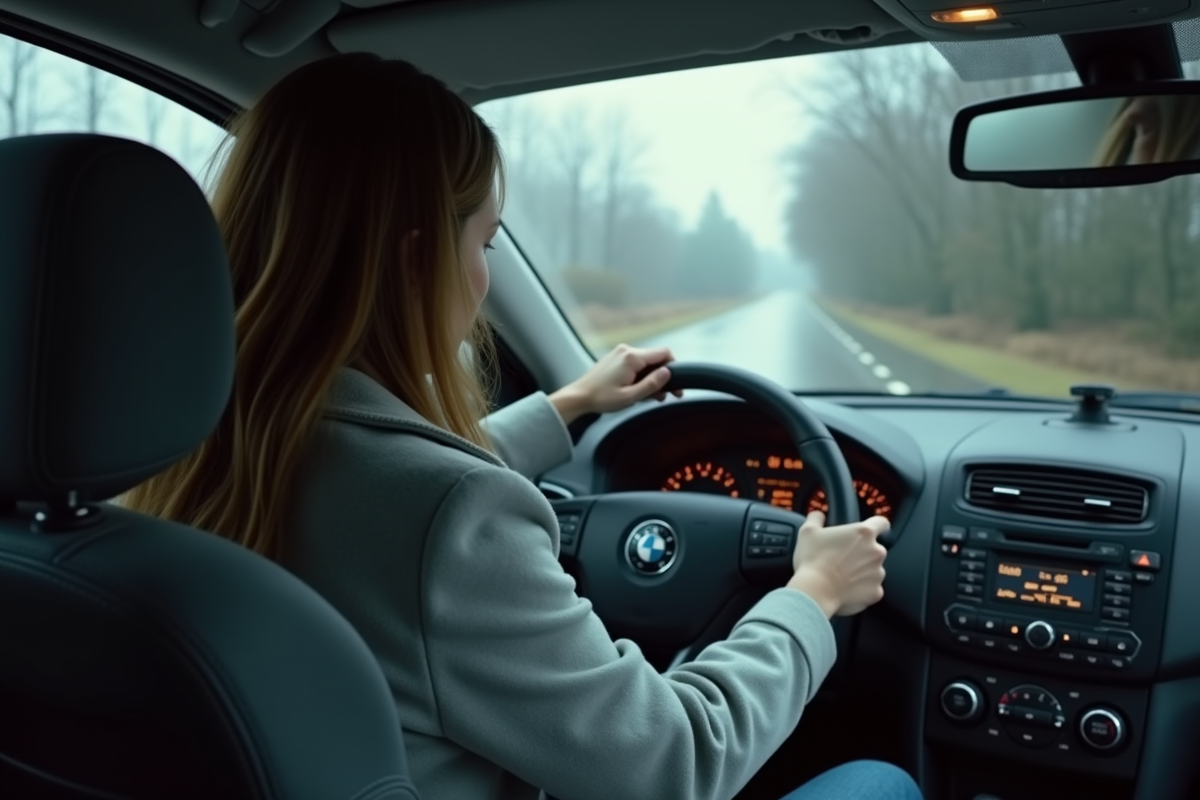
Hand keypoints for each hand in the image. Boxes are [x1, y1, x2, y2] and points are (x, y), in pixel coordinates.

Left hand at [549, 344, 682, 424]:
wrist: (579, 396)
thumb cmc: (602, 398)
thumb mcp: (630, 397)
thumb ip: (651, 384)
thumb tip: (667, 373)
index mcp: (632, 357)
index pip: (664, 353)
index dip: (674, 368)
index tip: (675, 385)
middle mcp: (627, 350)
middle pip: (655, 358)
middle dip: (662, 376)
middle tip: (664, 395)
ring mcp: (620, 352)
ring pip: (646, 361)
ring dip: (651, 377)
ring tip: (650, 396)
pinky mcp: (615, 358)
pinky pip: (635, 363)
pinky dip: (641, 374)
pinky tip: (638, 389)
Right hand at [785, 511, 888, 618]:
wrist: (815, 591)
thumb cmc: (813, 560)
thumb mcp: (808, 531)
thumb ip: (817, 518)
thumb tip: (819, 515)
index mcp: (864, 533)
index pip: (882, 523)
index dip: (877, 525)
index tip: (872, 530)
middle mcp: (876, 551)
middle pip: (875, 548)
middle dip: (862, 552)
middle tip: (843, 558)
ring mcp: (878, 573)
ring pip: (873, 569)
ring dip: (862, 571)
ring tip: (842, 576)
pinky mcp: (876, 592)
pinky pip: (871, 588)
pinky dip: (861, 589)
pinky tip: (845, 589)